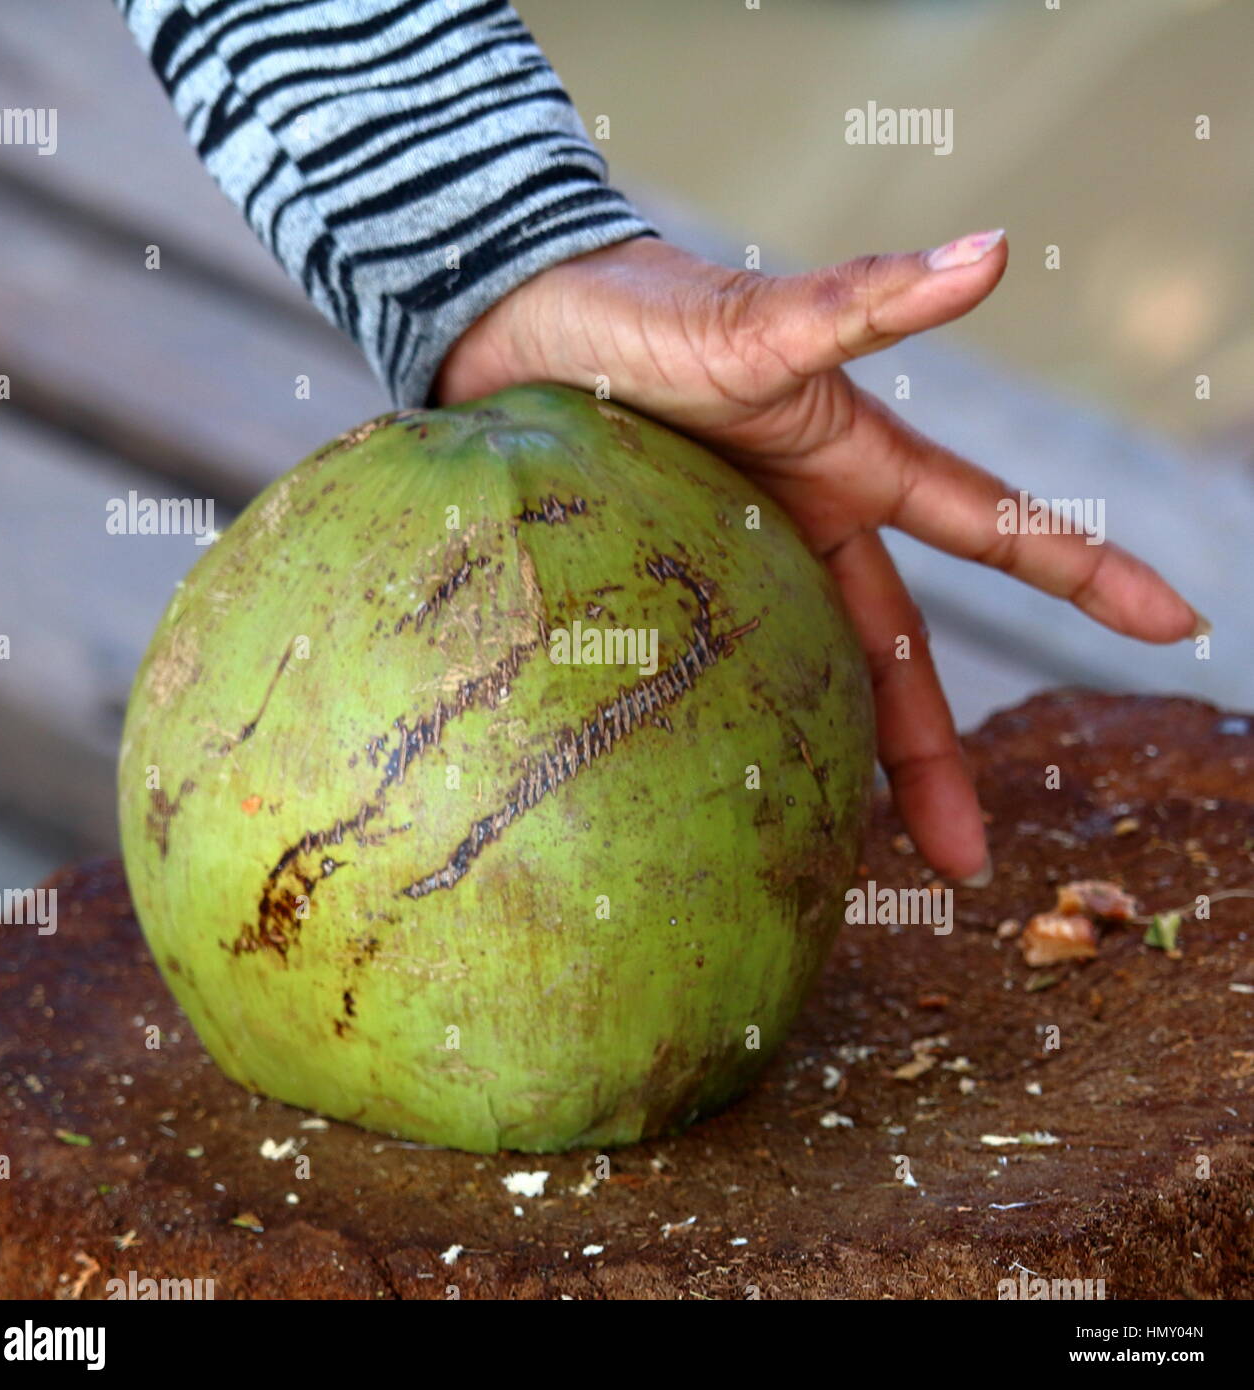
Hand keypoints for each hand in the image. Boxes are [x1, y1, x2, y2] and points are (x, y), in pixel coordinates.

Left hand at [433, 232, 1202, 881]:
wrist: (509, 322)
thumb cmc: (634, 311)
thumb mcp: (744, 323)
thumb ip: (855, 303)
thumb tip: (993, 249)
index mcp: (842, 466)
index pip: (985, 522)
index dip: (1082, 569)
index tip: (1173, 624)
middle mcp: (798, 526)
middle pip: (890, 654)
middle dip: (930, 756)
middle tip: (964, 864)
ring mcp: (729, 566)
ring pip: (807, 682)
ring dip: (839, 770)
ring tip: (848, 863)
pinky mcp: (653, 589)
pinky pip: (696, 672)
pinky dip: (718, 730)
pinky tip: (733, 809)